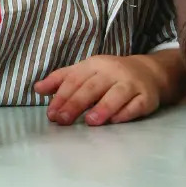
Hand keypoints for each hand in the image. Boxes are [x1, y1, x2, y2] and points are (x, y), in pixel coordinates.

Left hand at [34, 54, 166, 125]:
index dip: (62, 96)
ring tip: (90, 122)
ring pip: (117, 94)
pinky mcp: (146, 97)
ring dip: (103, 108)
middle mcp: (114, 72)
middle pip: (93, 87)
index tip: (52, 113)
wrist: (148, 72)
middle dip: (76, 103)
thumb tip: (37, 89)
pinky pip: (136, 105)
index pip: (75, 79)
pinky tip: (115, 121)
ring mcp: (132, 84)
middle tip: (63, 120)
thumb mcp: (85, 72)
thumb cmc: (110, 76)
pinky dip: (126, 113)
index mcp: (95, 64)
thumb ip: (61, 80)